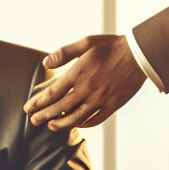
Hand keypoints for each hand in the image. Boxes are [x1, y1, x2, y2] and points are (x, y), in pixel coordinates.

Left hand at [23, 34, 146, 131]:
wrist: (139, 53)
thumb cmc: (112, 46)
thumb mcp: (86, 43)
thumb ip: (64, 53)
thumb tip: (45, 62)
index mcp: (78, 73)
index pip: (52, 93)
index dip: (38, 103)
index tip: (28, 108)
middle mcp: (87, 89)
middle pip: (60, 108)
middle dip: (44, 116)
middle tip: (33, 121)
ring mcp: (100, 99)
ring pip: (75, 118)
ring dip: (60, 124)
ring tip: (51, 126)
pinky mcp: (112, 105)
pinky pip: (94, 120)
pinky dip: (82, 124)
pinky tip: (75, 124)